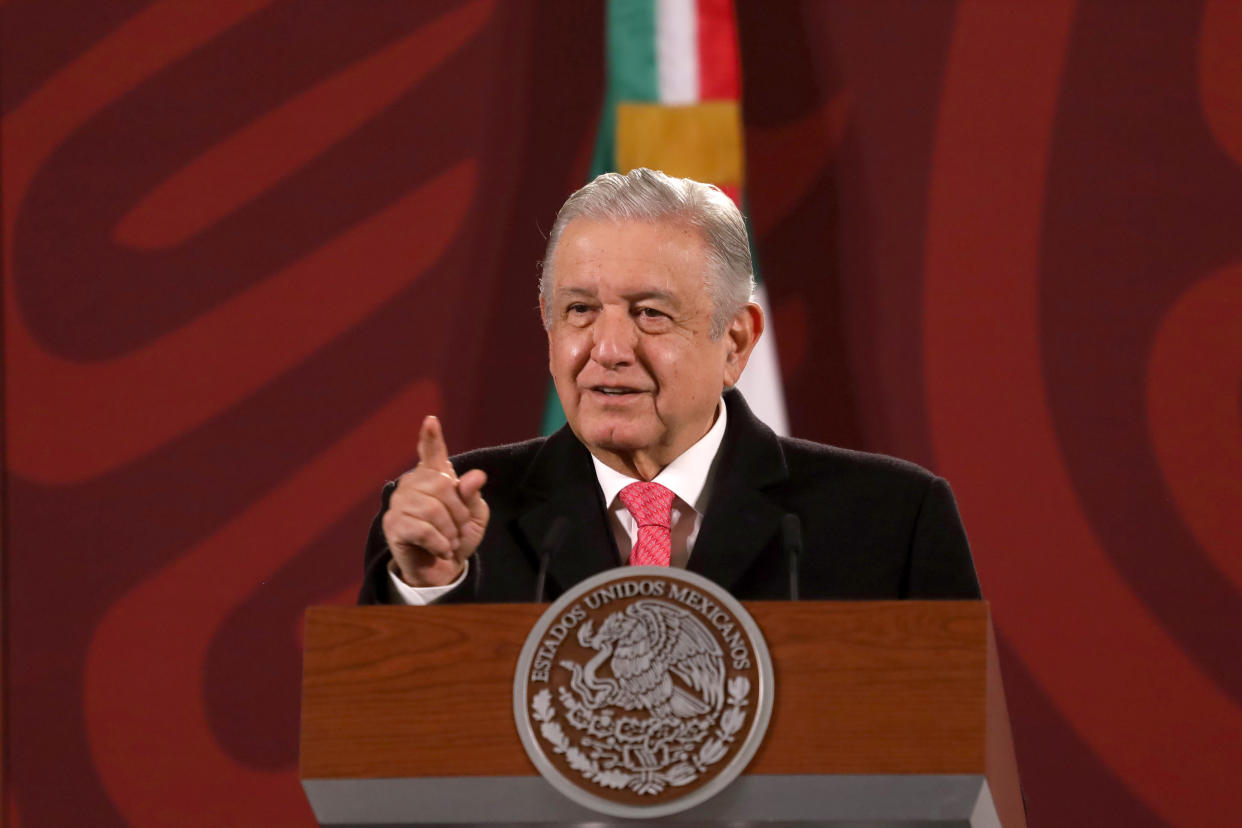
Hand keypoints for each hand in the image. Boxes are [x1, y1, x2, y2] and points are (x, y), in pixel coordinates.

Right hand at [381, 416, 489, 587]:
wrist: (442, 569)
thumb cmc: (457, 536)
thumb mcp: (474, 516)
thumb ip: (473, 495)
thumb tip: (476, 476)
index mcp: (435, 476)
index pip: (432, 452)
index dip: (431, 437)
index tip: (431, 420)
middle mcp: (413, 483)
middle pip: (443, 486)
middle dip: (459, 513)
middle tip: (458, 529)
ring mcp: (399, 502)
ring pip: (433, 509)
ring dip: (450, 531)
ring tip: (450, 541)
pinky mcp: (392, 524)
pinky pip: (423, 529)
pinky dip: (440, 543)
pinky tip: (441, 549)